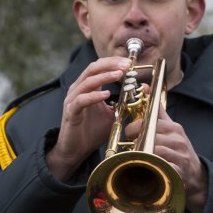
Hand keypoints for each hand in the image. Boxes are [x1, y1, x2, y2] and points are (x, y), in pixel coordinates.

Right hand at [47, 57, 130, 180]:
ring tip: (119, 75)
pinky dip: (94, 96)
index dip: (114, 62)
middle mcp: (78, 89)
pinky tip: (106, 94)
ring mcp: (72, 100)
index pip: (99, 66)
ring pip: (88, 81)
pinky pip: (81, 100)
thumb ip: (123, 103)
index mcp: (87, 87)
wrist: (76, 150)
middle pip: (92, 68)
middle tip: (127, 66)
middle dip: (111, 65)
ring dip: (105, 76)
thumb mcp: (113, 114)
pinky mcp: (71, 112)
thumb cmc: (92, 131)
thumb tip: (141, 93)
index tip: (130, 64)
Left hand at [125, 105, 207, 212]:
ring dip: (143, 153)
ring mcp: (180, 155)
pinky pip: (162, 166)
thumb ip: (157, 111)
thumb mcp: (171, 128)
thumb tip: (145, 88)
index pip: (153, 121)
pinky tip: (146, 166)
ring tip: (136, 155)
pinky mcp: (178, 170)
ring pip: (156, 150)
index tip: (129, 131)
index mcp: (175, 128)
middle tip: (130, 144)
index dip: (137, 125)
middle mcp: (178, 140)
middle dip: (137, 139)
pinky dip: (152, 166)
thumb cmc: (178, 149)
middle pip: (152, 135)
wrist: (195, 173)